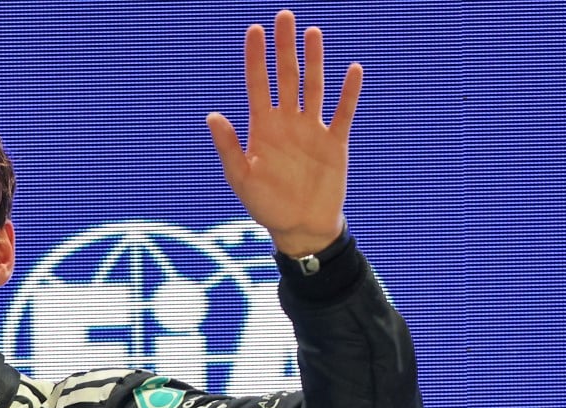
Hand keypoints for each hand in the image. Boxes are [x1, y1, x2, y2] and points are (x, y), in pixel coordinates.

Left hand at [206, 9, 362, 257]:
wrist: (300, 228)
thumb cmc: (266, 206)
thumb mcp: (242, 178)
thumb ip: (229, 147)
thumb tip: (212, 116)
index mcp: (263, 128)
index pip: (258, 84)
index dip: (256, 58)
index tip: (255, 30)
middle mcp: (288, 122)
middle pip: (286, 76)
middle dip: (284, 47)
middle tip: (284, 16)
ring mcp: (312, 130)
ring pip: (314, 87)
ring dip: (314, 60)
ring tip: (312, 33)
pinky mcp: (335, 142)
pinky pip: (343, 113)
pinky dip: (349, 93)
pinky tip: (353, 70)